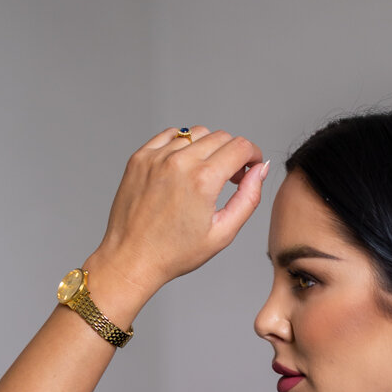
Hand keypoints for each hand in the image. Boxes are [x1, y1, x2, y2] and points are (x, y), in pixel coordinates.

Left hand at [89, 125, 267, 301]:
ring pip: (196, 133)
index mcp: (203, 181)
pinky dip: (183, 145)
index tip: (251, 167)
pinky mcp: (140, 157)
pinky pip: (170, 135)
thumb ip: (248, 199)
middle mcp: (180, 162)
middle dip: (233, 153)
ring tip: (206, 173)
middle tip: (230, 178)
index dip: (253, 155)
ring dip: (208, 148)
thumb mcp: (222, 233)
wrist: (131, 258)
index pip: (240, 147)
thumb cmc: (175, 253)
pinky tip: (184, 167)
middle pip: (221, 137)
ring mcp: (157, 157)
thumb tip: (260, 171)